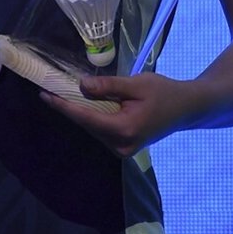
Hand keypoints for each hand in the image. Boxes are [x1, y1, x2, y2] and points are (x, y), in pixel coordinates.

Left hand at [40, 71, 196, 157]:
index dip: (64, 106)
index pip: (86, 118)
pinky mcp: (125, 147)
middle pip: (88, 125)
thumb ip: (108, 86)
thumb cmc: (164, 93)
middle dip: (70, 108)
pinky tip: (86, 104)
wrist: (187, 108)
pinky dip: (93, 117)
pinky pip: (102, 131)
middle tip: (52, 90)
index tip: (45, 96)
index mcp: (124, 130)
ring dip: (81, 113)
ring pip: (94, 129)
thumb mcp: (136, 84)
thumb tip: (81, 86)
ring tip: (64, 95)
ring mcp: (123, 149)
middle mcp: (121, 145)